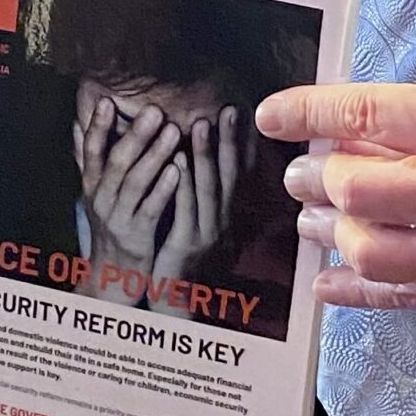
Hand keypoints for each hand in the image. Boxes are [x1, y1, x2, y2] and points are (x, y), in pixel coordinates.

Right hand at [74, 93, 182, 281]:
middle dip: (135, 134)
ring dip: (154, 155)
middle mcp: (100, 199)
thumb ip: (87, 160)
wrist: (110, 279)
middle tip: (154, 109)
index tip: (107, 99)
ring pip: (134, 183)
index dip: (98, 126)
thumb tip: (74, 124)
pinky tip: (177, 169)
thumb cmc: (109, 226)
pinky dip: (163, 188)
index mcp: (91, 185)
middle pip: (115, 162)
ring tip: (172, 130)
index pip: (91, 150)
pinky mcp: (136, 237)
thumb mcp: (94, 193)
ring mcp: (117, 218)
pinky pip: (150, 209)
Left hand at [152, 107, 241, 287]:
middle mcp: (223, 224)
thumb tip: (208, 167)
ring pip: (208, 188)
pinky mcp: (186, 244)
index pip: (238, 175)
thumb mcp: (200, 229)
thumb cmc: (183, 263)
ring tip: (202, 123)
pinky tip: (176, 158)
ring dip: (206, 154)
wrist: (176, 305)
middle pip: (229, 176)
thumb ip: (204, 200)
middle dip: (228, 141)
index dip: (239, 144)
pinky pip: (185, 208)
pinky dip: (183, 181)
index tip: (240, 114)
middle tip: (227, 110)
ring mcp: (207, 234)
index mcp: (227, 218)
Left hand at [260, 77, 415, 311]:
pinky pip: (406, 297)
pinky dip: (357, 291)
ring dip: (331, 233)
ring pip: (374, 250)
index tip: (274, 113)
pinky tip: (329, 280)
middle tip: (301, 171)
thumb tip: (357, 132)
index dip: (311, 111)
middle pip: (361, 190)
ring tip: (314, 218)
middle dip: (317, 179)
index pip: (372, 114)